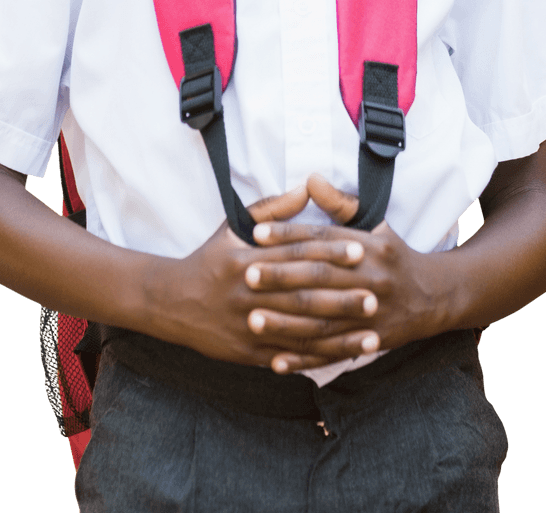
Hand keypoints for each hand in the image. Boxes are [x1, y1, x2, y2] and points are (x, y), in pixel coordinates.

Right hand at [152, 184, 377, 369]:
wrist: (171, 301)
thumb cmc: (210, 259)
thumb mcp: (234, 227)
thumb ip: (272, 208)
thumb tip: (306, 187)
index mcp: (247, 260)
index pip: (295, 255)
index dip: (329, 253)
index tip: (360, 251)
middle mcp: (248, 294)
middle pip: (302, 295)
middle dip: (341, 297)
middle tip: (375, 295)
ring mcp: (247, 326)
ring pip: (300, 331)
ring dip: (338, 334)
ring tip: (371, 333)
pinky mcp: (247, 352)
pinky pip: (287, 356)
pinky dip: (316, 358)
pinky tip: (342, 356)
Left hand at [244, 174, 445, 371]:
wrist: (435, 295)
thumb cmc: (393, 255)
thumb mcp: (374, 223)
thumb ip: (340, 203)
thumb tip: (311, 178)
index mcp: (368, 247)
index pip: (323, 238)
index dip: (289, 234)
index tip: (257, 233)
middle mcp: (370, 279)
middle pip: (321, 278)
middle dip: (282, 277)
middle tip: (247, 274)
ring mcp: (371, 314)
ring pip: (324, 320)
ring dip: (287, 323)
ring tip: (254, 319)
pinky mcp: (370, 342)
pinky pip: (332, 352)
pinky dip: (304, 359)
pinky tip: (276, 362)